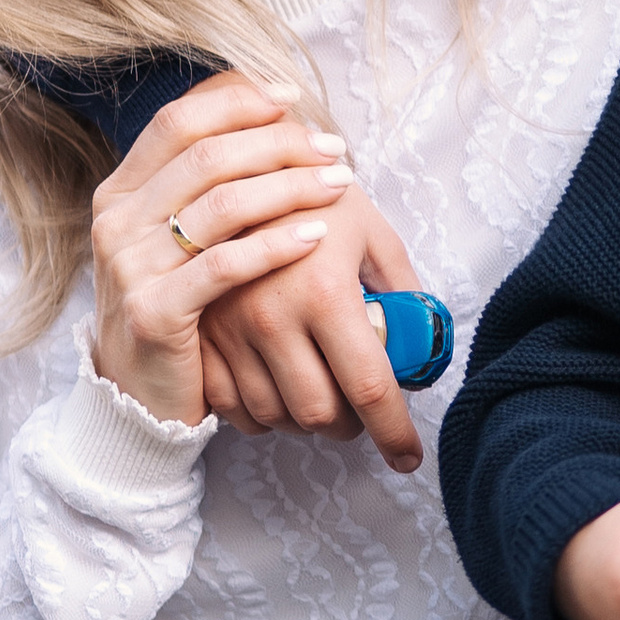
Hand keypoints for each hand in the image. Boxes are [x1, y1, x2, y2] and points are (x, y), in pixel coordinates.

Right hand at [89, 75, 353, 431]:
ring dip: (289, 186)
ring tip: (338, 182)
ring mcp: (130, 266)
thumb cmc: (179, 310)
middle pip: (206, 155)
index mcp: (123, 192)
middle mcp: (118, 221)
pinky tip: (316, 234)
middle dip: (279, 144)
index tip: (290, 97)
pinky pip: (222, 266)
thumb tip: (279, 124)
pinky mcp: (154, 311)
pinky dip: (275, 244)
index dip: (235, 102)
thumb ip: (211, 187)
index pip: (177, 123)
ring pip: (220, 204)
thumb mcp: (181, 241)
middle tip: (333, 148)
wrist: (139, 398)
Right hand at [195, 182, 424, 471]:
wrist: (228, 162)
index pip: (369, 387)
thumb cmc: (312, 194)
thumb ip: (401, 284)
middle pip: (321, 414)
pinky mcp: (193, 331)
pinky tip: (278, 399)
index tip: (410, 458)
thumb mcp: (369, 228)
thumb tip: (425, 340)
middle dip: (351, 429)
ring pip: (275, 415)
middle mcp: (273, 315)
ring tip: (324, 404)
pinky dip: (260, 415)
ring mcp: (227, 327)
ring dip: (306, 423)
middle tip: (364, 418)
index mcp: (326, 290)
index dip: (394, 432)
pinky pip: (230, 404)